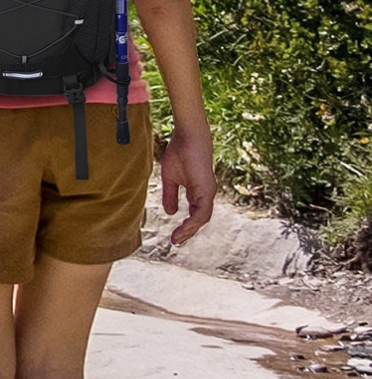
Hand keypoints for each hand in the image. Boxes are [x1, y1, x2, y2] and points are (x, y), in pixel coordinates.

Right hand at [160, 125, 215, 245]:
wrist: (188, 136)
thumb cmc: (180, 152)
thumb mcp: (170, 178)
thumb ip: (170, 195)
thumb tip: (171, 213)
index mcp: (198, 191)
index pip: (195, 214)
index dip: (185, 226)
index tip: (174, 237)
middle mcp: (206, 194)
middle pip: (200, 220)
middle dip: (188, 232)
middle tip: (175, 242)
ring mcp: (208, 192)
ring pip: (202, 219)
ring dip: (190, 230)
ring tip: (177, 238)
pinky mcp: (207, 189)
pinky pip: (203, 212)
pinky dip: (194, 222)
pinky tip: (184, 228)